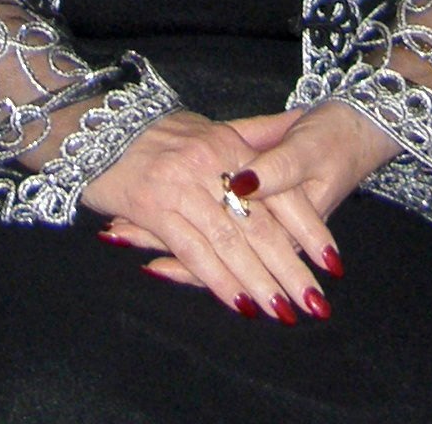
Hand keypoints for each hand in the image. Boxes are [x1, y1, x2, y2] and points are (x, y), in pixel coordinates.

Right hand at [81, 110, 329, 324]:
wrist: (100, 129)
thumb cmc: (161, 132)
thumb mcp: (214, 125)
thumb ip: (259, 132)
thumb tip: (302, 119)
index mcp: (230, 145)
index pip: (280, 193)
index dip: (308, 230)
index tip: (331, 263)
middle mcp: (211, 167)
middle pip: (260, 225)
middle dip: (290, 269)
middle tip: (315, 304)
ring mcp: (182, 190)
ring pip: (230, 244)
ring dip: (259, 282)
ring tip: (284, 311)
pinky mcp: (155, 211)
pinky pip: (194, 252)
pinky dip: (219, 281)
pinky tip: (241, 304)